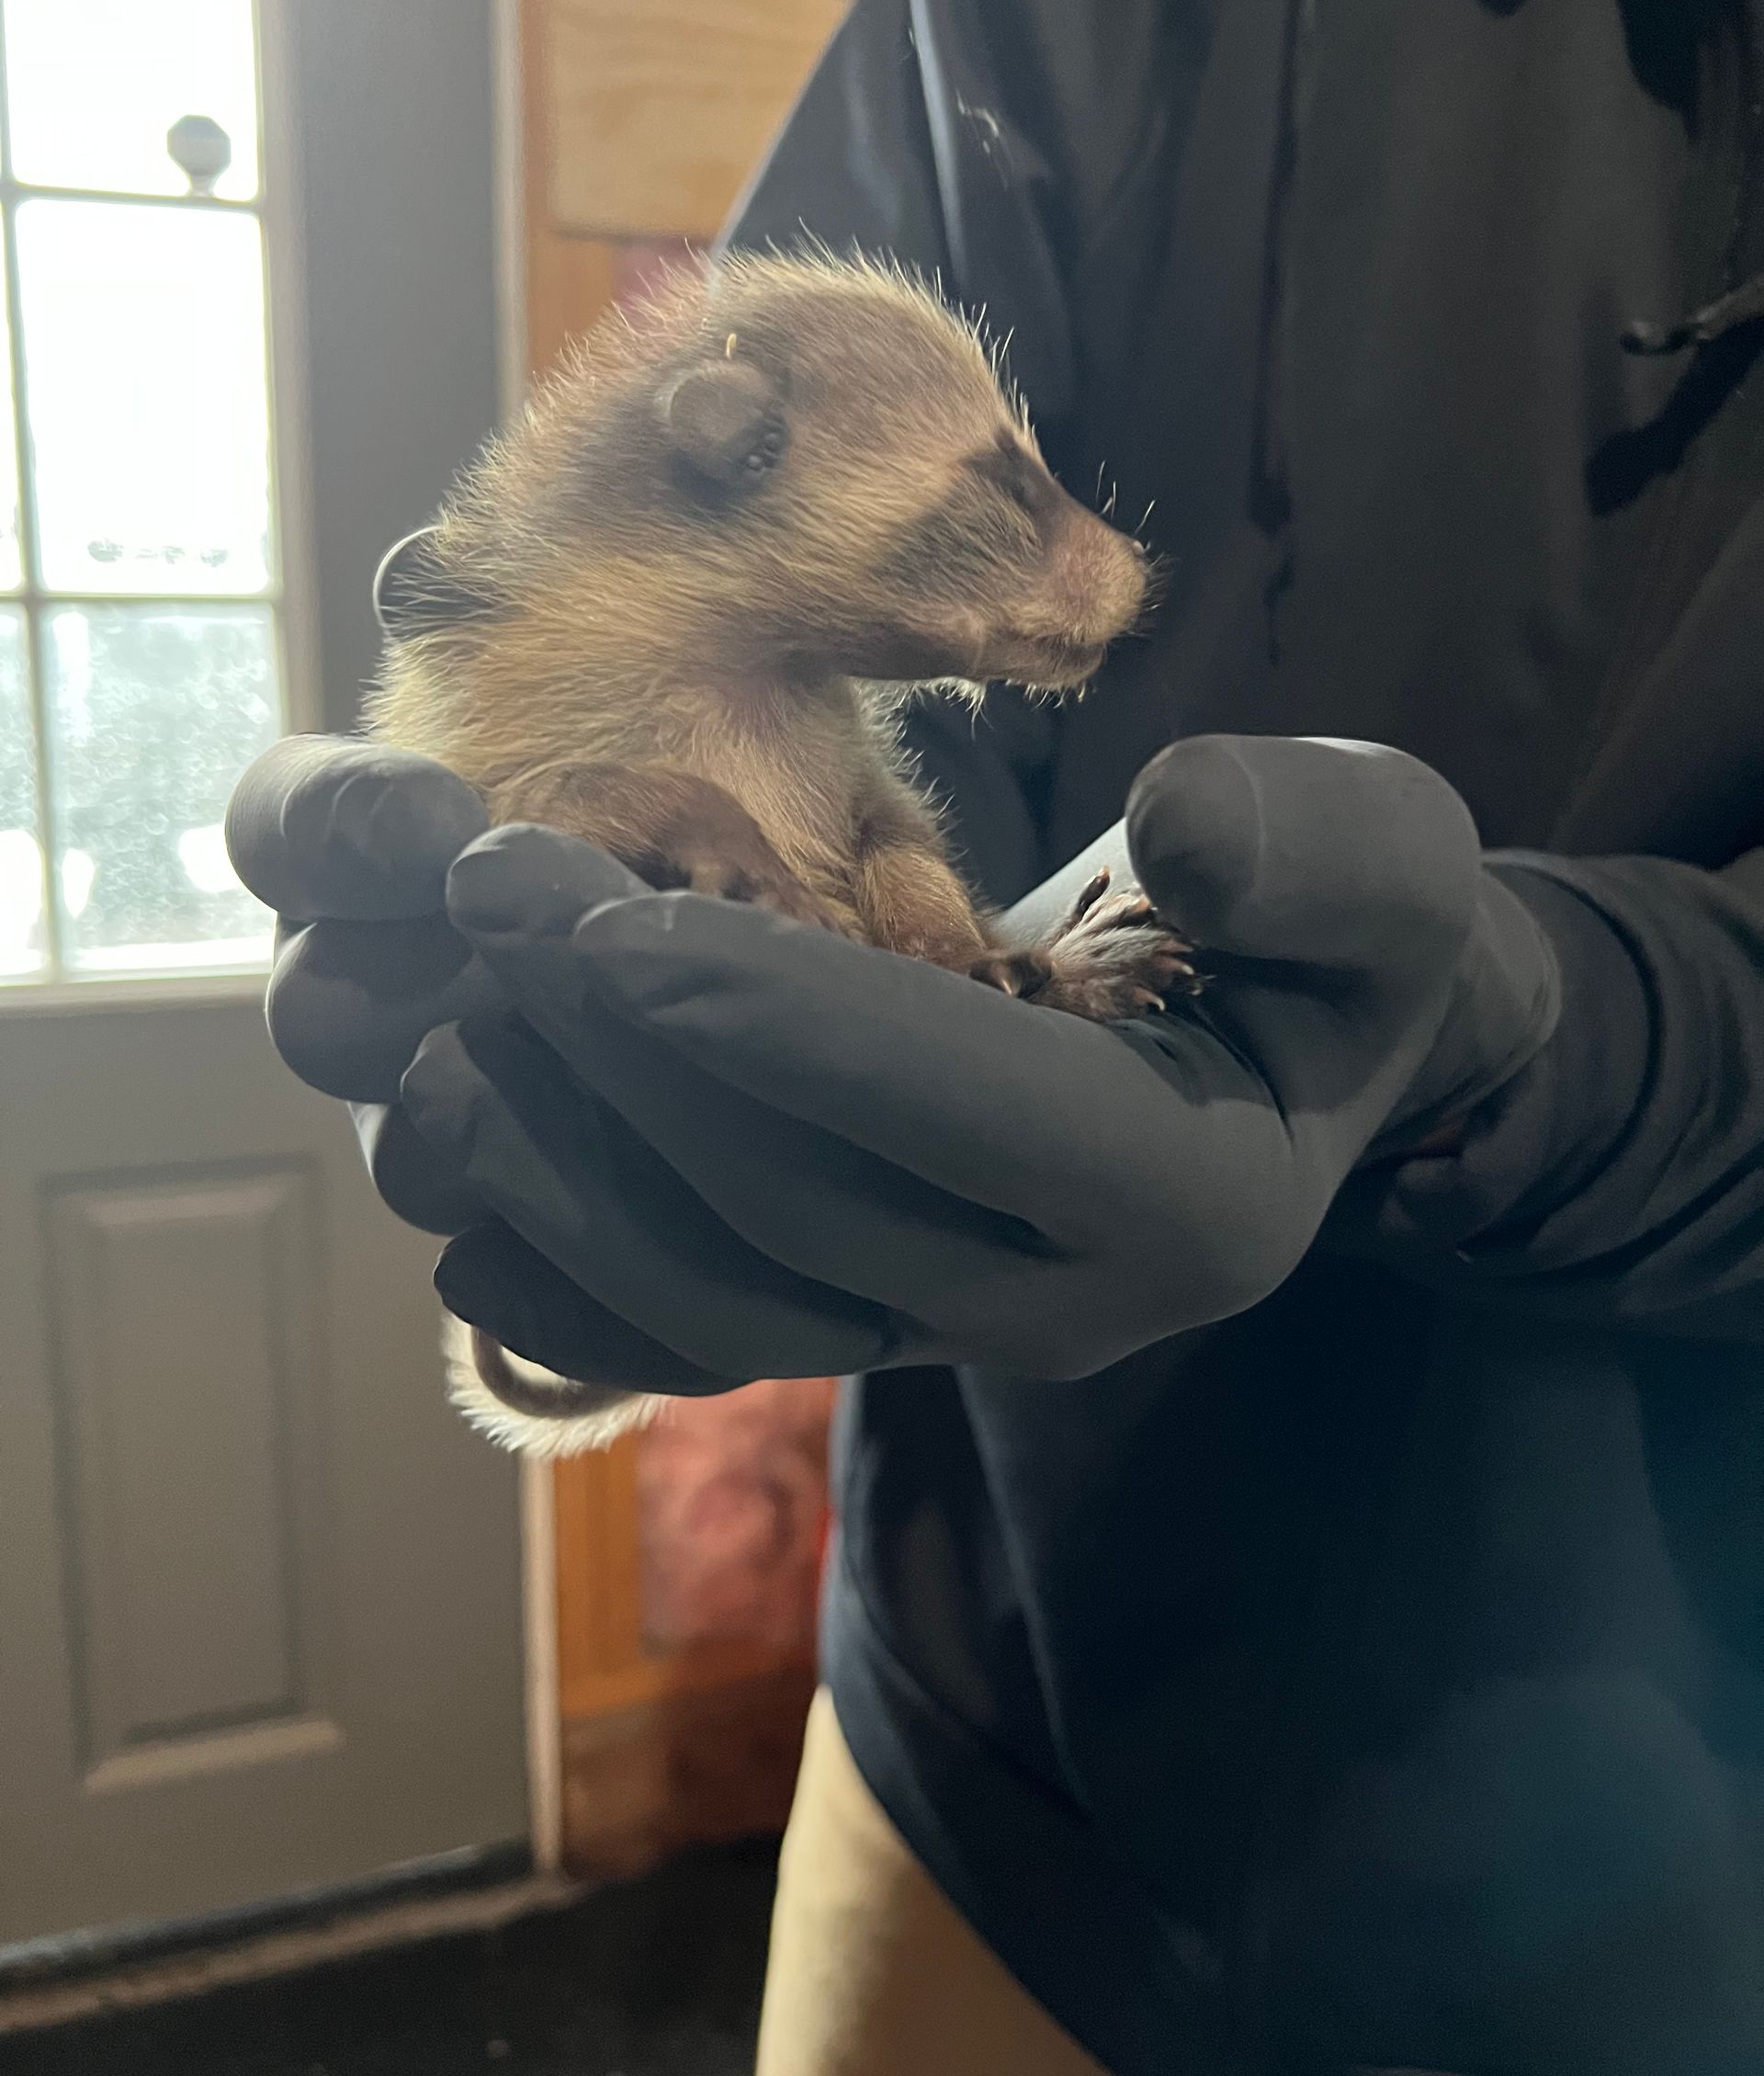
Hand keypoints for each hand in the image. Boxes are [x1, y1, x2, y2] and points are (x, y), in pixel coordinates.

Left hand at [227, 734, 1557, 1393]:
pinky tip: (463, 1194)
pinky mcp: (879, 1331)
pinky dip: (572, 1287)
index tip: (597, 922)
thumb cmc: (1341, 943)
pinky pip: (700, 1343)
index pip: (952, 1110)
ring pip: (722, 1292)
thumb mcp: (1395, 870)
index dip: (773, 1021)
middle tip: (486, 901)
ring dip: (568, 1168)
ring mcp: (956, 1337)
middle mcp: (1058, 1306)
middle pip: (798, 1203)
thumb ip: (1317, 854)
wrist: (1297, 1059)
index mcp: (1188, 1198)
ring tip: (439, 1030)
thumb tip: (1178, 830)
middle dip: (624, 1058)